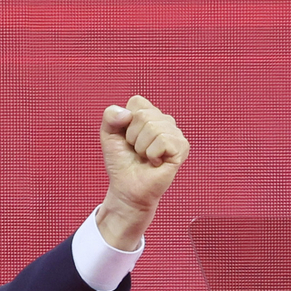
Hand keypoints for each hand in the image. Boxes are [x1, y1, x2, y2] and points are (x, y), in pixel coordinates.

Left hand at [96, 96, 189, 249]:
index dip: (124, 122)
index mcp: (150, 114)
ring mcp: (175, 133)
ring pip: (153, 128)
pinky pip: (162, 141)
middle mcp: (165, 120)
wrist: (127, 188)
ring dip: (141, 147)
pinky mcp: (182, 148)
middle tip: (136, 151)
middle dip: (131, 137)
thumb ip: (110, 117)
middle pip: (143, 115)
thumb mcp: (108, 136)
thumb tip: (128, 114)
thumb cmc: (121, 162)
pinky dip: (152, 154)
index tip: (126, 138)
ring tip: (145, 156)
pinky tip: (155, 162)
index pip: (136, 102)